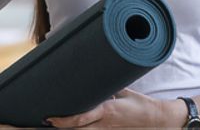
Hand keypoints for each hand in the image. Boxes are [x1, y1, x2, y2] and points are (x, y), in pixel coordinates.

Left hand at [46, 88, 164, 127]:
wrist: (155, 119)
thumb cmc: (139, 103)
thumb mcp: (121, 91)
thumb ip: (105, 86)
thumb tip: (91, 75)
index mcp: (106, 111)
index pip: (80, 119)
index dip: (62, 121)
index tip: (49, 118)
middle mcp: (103, 124)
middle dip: (59, 126)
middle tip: (44, 121)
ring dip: (68, 129)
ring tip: (50, 124)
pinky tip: (70, 127)